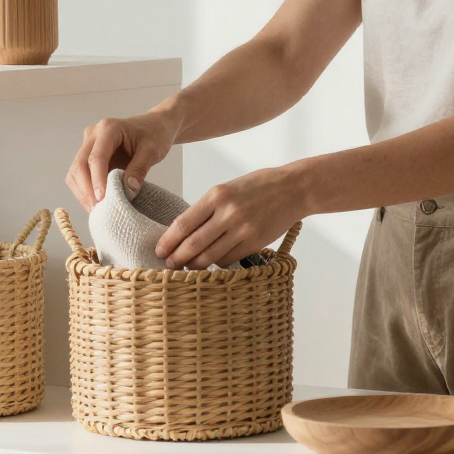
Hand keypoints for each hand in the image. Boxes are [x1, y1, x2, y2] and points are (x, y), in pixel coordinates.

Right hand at [66, 111, 176, 210]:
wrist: (154, 125)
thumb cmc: (154, 134)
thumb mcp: (152, 151)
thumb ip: (139, 169)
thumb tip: (128, 191)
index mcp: (109, 128)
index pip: (96, 157)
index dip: (97, 180)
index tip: (102, 199)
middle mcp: (93, 134)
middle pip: (79, 165)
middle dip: (86, 189)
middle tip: (99, 209)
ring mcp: (88, 144)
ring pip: (75, 172)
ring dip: (83, 192)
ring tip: (97, 210)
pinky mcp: (89, 155)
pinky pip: (80, 175)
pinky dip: (85, 190)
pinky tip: (96, 203)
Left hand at [157, 165, 308, 268]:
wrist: (293, 189)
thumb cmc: (258, 186)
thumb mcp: (228, 189)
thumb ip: (207, 208)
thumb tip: (184, 231)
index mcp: (217, 195)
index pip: (184, 223)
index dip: (169, 240)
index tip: (160, 249)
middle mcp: (228, 213)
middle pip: (194, 243)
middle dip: (177, 257)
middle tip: (168, 264)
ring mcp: (243, 230)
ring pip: (210, 256)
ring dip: (194, 265)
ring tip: (186, 267)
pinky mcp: (255, 243)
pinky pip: (228, 259)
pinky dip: (216, 264)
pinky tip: (210, 264)